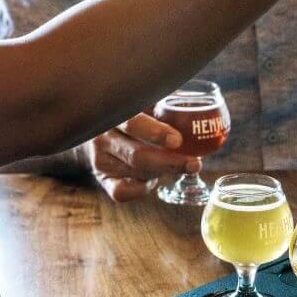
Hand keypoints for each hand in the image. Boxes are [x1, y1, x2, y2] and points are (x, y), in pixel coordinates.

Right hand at [81, 113, 201, 201]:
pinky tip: (153, 179)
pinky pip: (122, 193)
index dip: (156, 133)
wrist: (102, 131)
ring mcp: (100, 159)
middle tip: (194, 164)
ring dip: (161, 172)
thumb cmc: (135, 115)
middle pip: (138, 155)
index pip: (132, 123)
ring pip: (136, 173)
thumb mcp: (146, 104)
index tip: (178, 141)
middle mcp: (103, 137)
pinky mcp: (102, 179)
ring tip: (177, 164)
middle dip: (170, 161)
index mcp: (115, 114)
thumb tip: (197, 105)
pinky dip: (143, 189)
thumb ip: (164, 105)